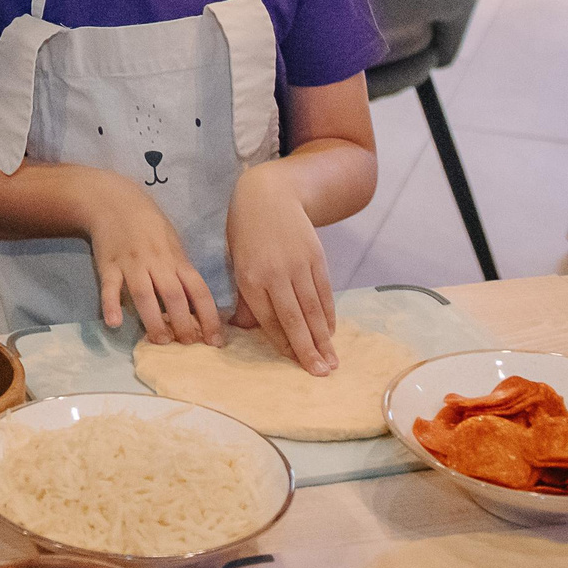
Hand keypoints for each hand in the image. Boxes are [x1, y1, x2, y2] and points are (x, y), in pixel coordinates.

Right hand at [84, 181, 221, 344]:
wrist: (114, 201)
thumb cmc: (149, 224)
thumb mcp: (172, 244)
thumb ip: (182, 271)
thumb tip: (197, 306)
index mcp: (176, 259)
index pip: (198, 290)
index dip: (209, 317)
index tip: (216, 341)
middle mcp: (157, 262)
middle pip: (173, 296)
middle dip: (183, 323)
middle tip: (188, 344)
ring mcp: (132, 264)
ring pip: (144, 294)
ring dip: (153, 320)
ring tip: (160, 340)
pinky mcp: (108, 264)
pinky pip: (110, 287)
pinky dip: (111, 305)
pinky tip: (114, 323)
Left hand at [227, 162, 336, 374]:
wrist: (269, 193)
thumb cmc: (246, 230)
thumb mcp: (236, 260)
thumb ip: (245, 297)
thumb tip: (245, 330)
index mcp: (249, 277)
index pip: (267, 318)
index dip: (282, 343)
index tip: (294, 364)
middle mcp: (274, 273)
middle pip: (294, 318)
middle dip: (307, 350)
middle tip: (320, 374)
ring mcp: (298, 265)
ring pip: (312, 309)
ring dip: (323, 338)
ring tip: (331, 362)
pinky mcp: (316, 257)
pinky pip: (324, 292)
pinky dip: (328, 313)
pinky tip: (331, 331)